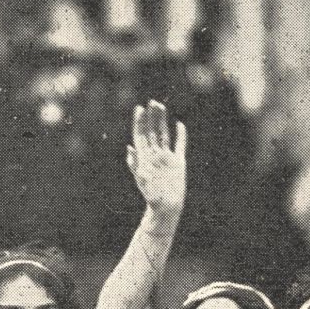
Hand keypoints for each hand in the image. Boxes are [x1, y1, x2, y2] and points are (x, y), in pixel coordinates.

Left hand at [126, 102, 186, 228]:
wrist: (166, 207)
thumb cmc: (151, 195)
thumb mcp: (141, 178)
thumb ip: (135, 163)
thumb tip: (129, 147)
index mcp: (144, 157)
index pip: (141, 135)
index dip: (139, 122)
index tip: (139, 108)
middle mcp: (155, 155)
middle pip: (152, 131)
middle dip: (152, 117)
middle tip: (152, 101)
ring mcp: (166, 158)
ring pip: (164, 134)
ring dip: (162, 121)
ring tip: (161, 106)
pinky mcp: (178, 162)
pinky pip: (179, 145)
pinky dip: (180, 135)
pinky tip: (179, 124)